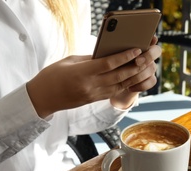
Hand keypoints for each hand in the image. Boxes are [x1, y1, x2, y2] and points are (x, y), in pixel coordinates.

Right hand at [27, 48, 149, 117]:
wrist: (43, 98)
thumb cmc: (52, 76)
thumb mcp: (69, 61)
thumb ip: (89, 59)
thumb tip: (107, 54)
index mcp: (82, 73)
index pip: (108, 65)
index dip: (124, 57)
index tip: (136, 50)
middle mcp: (90, 86)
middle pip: (118, 76)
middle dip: (135, 67)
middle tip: (147, 58)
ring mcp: (93, 95)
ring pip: (119, 86)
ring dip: (133, 77)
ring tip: (144, 68)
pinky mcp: (94, 100)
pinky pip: (113, 92)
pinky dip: (124, 85)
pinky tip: (132, 78)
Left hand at [110, 36, 161, 108]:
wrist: (111, 84)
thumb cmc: (109, 64)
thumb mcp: (108, 54)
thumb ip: (113, 47)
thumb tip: (110, 38)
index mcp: (140, 43)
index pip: (151, 38)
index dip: (149, 41)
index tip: (139, 48)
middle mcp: (147, 53)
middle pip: (156, 51)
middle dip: (147, 57)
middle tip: (136, 61)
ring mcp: (150, 66)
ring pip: (152, 68)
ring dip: (139, 74)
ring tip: (127, 79)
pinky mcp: (149, 79)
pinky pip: (151, 81)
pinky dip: (141, 85)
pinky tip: (129, 87)